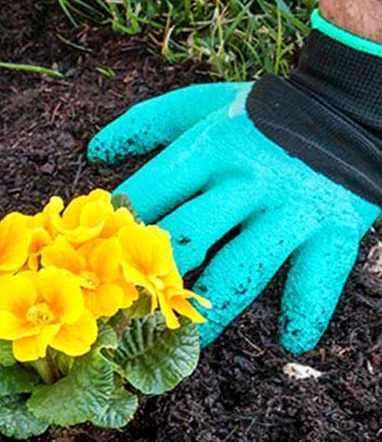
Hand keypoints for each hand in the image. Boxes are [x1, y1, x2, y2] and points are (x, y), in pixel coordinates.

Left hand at [88, 17, 380, 352]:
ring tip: (195, 341)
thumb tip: (94, 153)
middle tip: (131, 315)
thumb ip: (146, 125)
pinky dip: (308, 309)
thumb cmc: (260, 111)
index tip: (98, 262)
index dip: (120, 229)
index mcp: (208, 148)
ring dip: (215, 310)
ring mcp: (291, 207)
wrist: (346, 100)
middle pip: (190, 237)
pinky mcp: (335, 226)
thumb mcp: (201, 106)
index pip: (151, 193)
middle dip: (155, 278)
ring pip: (243, 268)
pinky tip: (291, 341)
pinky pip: (320, 274)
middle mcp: (246, 180)